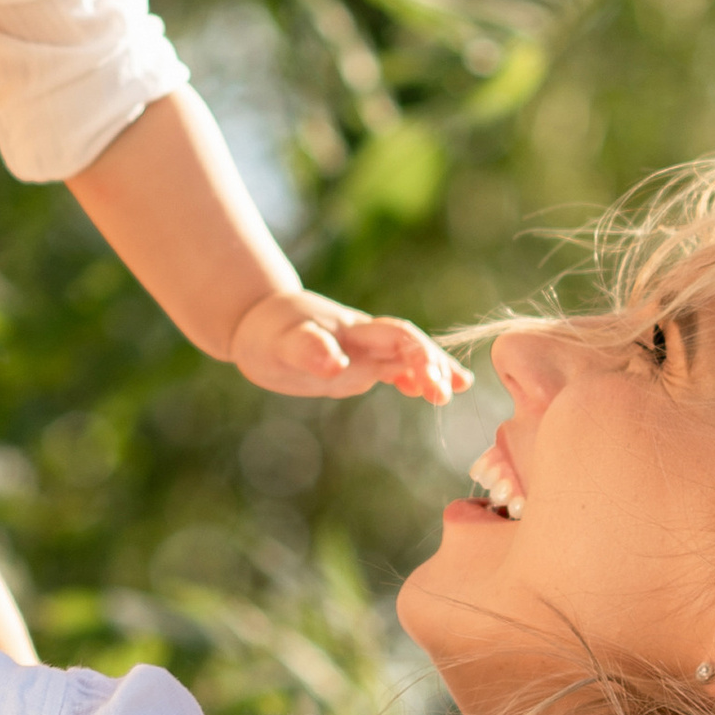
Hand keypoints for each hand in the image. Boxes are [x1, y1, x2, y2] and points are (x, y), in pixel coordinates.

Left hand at [229, 287, 469, 407]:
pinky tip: (422, 393)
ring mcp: (362, 352)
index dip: (419, 355)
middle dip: (433, 366)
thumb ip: (308, 351)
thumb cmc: (266, 331)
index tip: (432, 379)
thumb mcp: (280, 343)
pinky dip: (409, 379)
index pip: (398, 338)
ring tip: (458, 388)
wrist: (255, 321)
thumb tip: (336, 366)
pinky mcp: (354, 365)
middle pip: (410, 347)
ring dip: (431, 372)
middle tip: (448, 393)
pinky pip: (389, 370)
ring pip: (405, 359)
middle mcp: (364, 340)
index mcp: (353, 332)